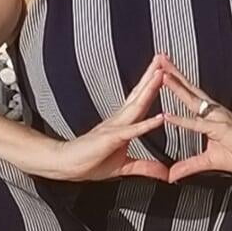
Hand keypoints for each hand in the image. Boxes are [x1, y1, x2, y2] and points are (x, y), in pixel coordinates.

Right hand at [40, 54, 170, 182]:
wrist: (66, 165)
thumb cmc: (91, 162)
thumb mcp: (124, 166)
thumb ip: (145, 166)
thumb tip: (164, 173)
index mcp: (123, 123)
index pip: (141, 100)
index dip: (153, 85)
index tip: (165, 70)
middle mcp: (120, 120)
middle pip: (140, 94)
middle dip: (153, 75)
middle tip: (165, 57)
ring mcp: (115, 127)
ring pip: (137, 105)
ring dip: (150, 89)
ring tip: (161, 73)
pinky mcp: (111, 138)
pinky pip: (132, 131)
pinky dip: (146, 124)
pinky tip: (159, 118)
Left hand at [156, 54, 231, 182]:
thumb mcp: (209, 161)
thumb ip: (189, 166)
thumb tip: (172, 175)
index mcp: (209, 116)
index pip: (189, 95)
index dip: (176, 83)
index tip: (162, 71)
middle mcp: (212, 112)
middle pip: (188, 90)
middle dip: (173, 74)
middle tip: (159, 60)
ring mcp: (216, 118)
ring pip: (192, 100)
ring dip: (176, 87)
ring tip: (162, 75)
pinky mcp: (220, 128)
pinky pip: (198, 124)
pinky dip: (182, 120)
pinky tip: (167, 116)